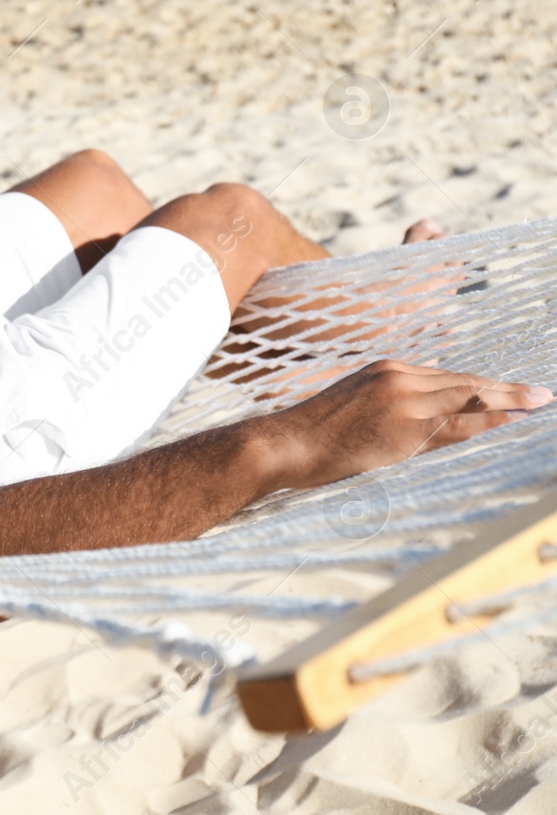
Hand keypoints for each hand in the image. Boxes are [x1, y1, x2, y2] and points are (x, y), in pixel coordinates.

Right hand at [268, 359, 550, 490]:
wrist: (283, 444)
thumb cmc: (308, 435)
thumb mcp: (349, 407)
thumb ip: (382, 404)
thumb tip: (406, 415)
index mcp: (382, 370)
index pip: (443, 377)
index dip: (477, 385)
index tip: (503, 390)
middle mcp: (396, 377)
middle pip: (462, 382)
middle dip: (503, 389)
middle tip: (539, 393)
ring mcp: (402, 399)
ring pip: (467, 397)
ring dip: (508, 400)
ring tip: (539, 401)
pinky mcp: (405, 425)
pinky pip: (458, 422)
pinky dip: (491, 418)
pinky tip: (515, 416)